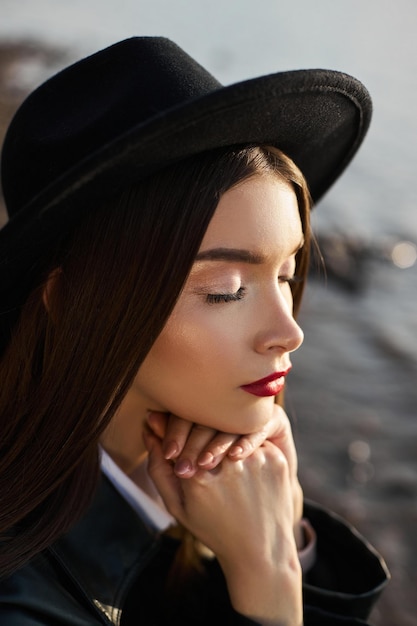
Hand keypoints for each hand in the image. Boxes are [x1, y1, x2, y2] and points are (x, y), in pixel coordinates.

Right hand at [146, 405, 302, 545]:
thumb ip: (158, 467)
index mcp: (197, 477)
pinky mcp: (276, 458)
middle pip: (205, 425)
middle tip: (197, 440)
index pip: (179, 431)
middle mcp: (227, 464)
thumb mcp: (177, 506)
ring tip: (220, 454)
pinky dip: (244, 445)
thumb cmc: (214, 529)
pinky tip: (243, 463)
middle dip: (195, 428)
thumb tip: (150, 427)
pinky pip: (255, 438)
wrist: (261, 551)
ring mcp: (255, 459)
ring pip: (232, 428)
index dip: (175, 430)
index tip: (178, 439)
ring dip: (221, 434)